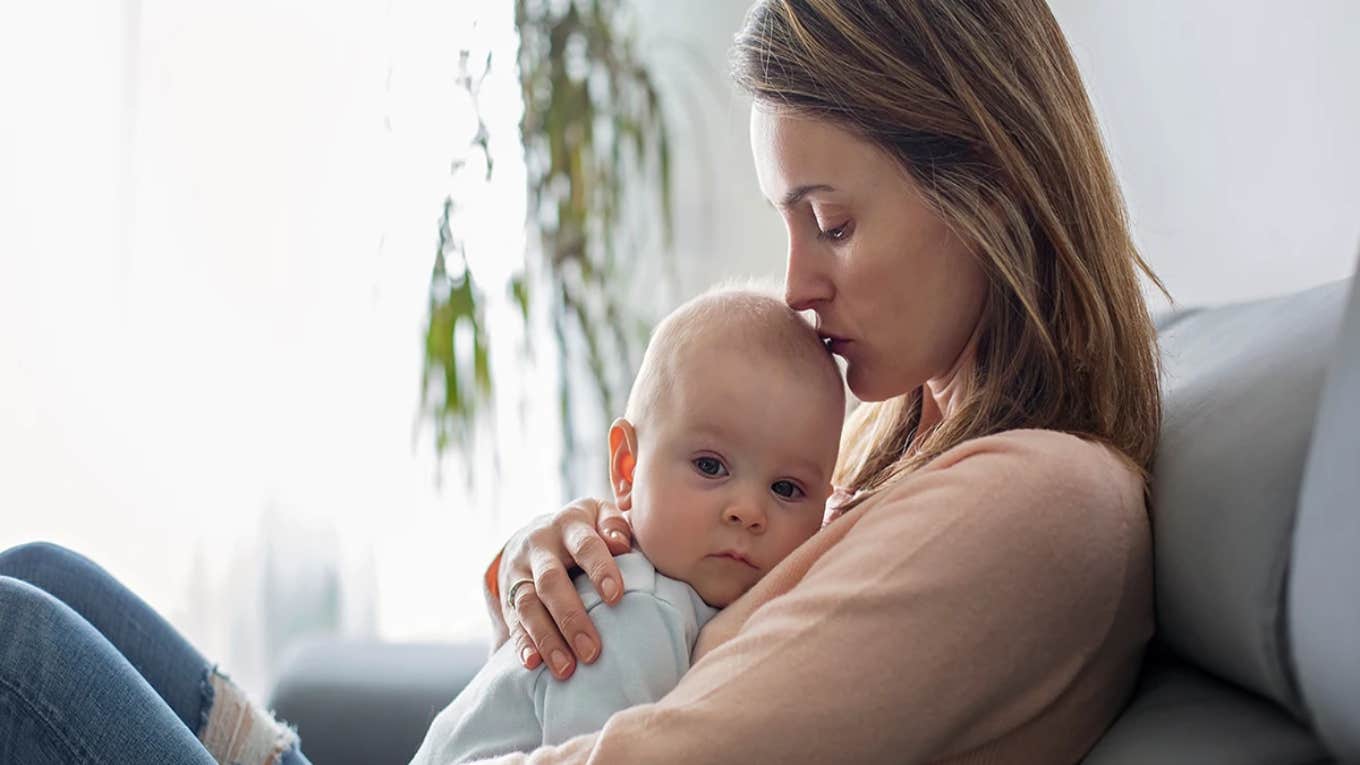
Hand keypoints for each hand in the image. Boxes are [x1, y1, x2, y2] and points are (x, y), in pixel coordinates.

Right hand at [499, 497, 632, 678]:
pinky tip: (533, 664)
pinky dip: (522, 643)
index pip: (585, 545)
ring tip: (566, 669)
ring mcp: (519, 571)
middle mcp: (539, 546)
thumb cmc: (584, 530)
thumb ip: (615, 526)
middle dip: (571, 618)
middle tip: (592, 652)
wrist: (534, 533)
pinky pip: (512, 620)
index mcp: (569, 524)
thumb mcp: (599, 516)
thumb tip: (620, 545)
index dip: (599, 569)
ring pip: (527, 605)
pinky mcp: (506, 595)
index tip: (616, 597)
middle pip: (550, 582)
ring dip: (546, 638)